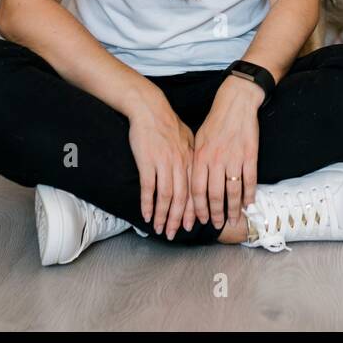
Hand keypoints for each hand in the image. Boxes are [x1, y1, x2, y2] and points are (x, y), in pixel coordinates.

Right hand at [127, 88, 195, 238]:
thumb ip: (192, 156)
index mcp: (191, 160)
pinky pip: (149, 188)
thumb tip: (196, 170)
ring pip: (166, 197)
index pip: (195, 191)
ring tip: (160, 229)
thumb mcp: (187, 138)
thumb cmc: (167, 123)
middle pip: (182, 198)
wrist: (150, 109)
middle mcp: (180, 164)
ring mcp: (164, 164)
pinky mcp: (147, 162)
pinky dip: (148, 204)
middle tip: (175, 234)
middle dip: (179, 219)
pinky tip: (146, 215)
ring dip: (163, 216)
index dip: (194, 210)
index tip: (193, 225)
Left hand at [188, 73, 264, 231]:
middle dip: (216, 213)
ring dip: (234, 208)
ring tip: (234, 219)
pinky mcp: (250, 155)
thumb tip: (192, 183)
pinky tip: (249, 203)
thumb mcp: (198, 140)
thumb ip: (196, 161)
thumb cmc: (215, 122)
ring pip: (233, 191)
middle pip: (215, 194)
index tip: (200, 219)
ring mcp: (234, 158)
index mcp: (201, 157)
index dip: (198, 208)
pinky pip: (250, 180)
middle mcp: (216, 160)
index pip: (197, 189)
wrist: (236, 103)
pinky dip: (250, 194)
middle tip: (217, 224)